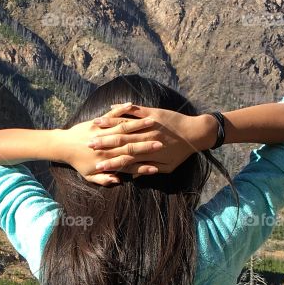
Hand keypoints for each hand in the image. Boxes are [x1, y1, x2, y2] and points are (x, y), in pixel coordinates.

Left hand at [55, 112, 167, 185]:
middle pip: (131, 145)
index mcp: (107, 160)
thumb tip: (118, 180)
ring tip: (153, 122)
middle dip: (147, 144)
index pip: (129, 163)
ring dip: (139, 124)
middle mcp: (107, 146)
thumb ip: (104, 179)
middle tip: (162, 143)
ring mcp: (103, 132)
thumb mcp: (89, 176)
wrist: (63, 147)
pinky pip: (111, 114)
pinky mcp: (98, 123)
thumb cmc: (77, 162)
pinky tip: (130, 104)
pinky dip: (120, 108)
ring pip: (124, 127)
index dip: (143, 166)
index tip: (156, 167)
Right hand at [86, 103, 217, 175]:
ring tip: (94, 125)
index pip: (124, 160)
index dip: (110, 163)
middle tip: (88, 145)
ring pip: (124, 125)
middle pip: (119, 143)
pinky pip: (134, 110)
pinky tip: (110, 107)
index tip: (96, 165)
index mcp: (148, 154)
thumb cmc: (182, 152)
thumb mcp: (167, 167)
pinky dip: (122, 109)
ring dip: (108, 125)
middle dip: (103, 144)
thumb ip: (149, 170)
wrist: (196, 133)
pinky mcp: (151, 112)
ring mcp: (148, 125)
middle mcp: (146, 139)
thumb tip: (133, 177)